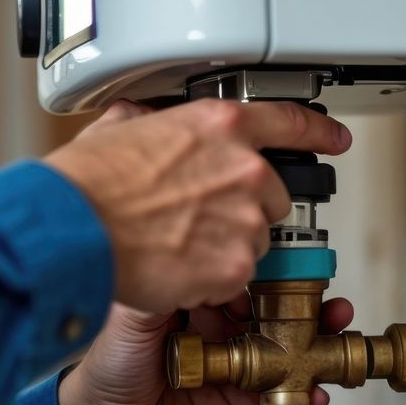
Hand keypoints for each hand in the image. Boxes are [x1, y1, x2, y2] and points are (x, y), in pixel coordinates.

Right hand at [43, 99, 350, 313]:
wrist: (72, 229)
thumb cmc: (84, 185)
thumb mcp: (117, 130)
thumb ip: (150, 125)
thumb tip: (141, 123)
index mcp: (218, 126)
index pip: (289, 123)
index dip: (317, 132)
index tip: (333, 138)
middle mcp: (243, 168)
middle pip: (271, 198)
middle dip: (240, 210)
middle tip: (195, 220)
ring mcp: (243, 218)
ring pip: (253, 243)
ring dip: (222, 249)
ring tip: (173, 247)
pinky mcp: (234, 265)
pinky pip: (234, 279)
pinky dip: (207, 281)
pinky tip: (171, 269)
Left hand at [56, 295, 355, 404]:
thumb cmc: (110, 365)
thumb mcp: (134, 313)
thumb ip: (166, 283)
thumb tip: (198, 252)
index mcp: (204, 312)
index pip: (252, 289)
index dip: (278, 277)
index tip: (300, 266)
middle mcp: (227, 343)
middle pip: (283, 323)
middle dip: (311, 310)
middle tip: (329, 303)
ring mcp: (240, 382)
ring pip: (292, 362)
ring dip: (320, 348)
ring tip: (333, 333)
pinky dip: (307, 399)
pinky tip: (316, 389)